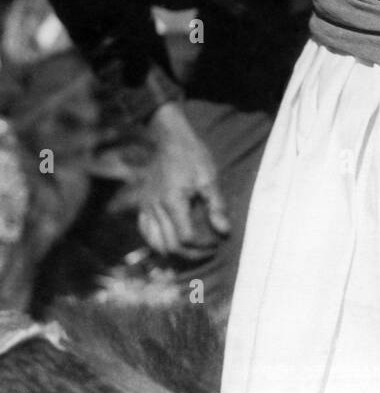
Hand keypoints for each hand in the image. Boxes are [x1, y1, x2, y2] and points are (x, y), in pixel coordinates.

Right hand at [136, 102, 229, 260]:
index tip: (216, 243)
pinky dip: (157, 242)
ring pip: (155, 243)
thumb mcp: (209, 177)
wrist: (169, 139)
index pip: (185, 238)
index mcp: (172, 202)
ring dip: (173, 251)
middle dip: (190, 253)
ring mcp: (146, 207)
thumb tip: (224, 231)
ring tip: (191, 250)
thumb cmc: (192, 156)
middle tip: (208, 250)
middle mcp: (155, 208)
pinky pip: (145, 232)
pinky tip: (171, 241)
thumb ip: (216, 206)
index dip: (202, 246)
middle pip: (170, 245)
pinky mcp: (142, 204)